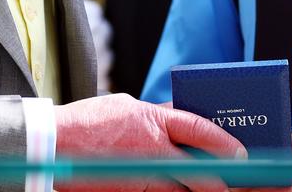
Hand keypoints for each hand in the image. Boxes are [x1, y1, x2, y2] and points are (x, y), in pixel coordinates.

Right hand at [54, 93, 246, 191]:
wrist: (51, 141)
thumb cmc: (86, 123)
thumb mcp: (124, 108)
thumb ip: (151, 117)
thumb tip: (173, 123)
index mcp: (150, 116)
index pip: (198, 126)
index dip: (222, 140)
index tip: (239, 152)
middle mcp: (150, 142)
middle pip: (196, 164)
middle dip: (218, 177)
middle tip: (234, 183)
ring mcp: (140, 168)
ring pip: (181, 185)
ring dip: (199, 189)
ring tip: (215, 191)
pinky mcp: (130, 187)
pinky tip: (175, 190)